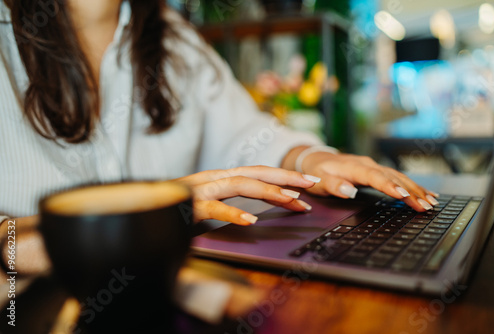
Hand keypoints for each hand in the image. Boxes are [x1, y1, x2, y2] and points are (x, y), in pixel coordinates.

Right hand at [173, 166, 318, 224]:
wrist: (141, 205)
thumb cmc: (175, 205)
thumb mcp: (207, 201)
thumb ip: (228, 201)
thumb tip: (254, 212)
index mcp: (219, 178)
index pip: (257, 173)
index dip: (283, 176)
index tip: (306, 184)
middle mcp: (213, 179)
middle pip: (255, 172)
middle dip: (285, 176)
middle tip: (311, 183)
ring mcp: (201, 190)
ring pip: (239, 185)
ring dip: (268, 191)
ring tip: (291, 200)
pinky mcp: (188, 206)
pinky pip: (213, 209)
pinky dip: (232, 213)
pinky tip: (250, 221)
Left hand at [299, 151, 438, 211]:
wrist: (315, 158)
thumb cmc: (317, 171)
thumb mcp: (319, 180)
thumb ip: (333, 185)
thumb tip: (350, 191)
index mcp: (355, 167)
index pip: (375, 177)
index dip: (389, 186)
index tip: (404, 195)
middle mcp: (368, 165)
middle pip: (393, 178)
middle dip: (411, 192)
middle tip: (426, 206)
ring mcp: (373, 167)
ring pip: (399, 177)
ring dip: (415, 189)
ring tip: (431, 202)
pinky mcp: (376, 171)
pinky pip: (397, 178)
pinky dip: (412, 186)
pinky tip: (425, 193)